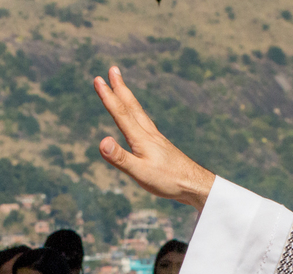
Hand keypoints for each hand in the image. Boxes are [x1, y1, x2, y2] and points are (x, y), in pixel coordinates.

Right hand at [93, 66, 215, 210]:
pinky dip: (137, 112)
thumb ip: (120, 158)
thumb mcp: (139, 173)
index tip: (98, 80)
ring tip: (121, 86)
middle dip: (120, 87)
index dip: (108, 96)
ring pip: (138, 112)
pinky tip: (138, 116)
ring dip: (127, 97)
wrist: (194, 184)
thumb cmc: (168, 180)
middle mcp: (148, 133)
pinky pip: (144, 121)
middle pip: (131, 106)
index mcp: (141, 138)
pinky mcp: (160, 144)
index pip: (121, 113)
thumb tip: (102, 141)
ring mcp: (155, 138)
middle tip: (112, 69)